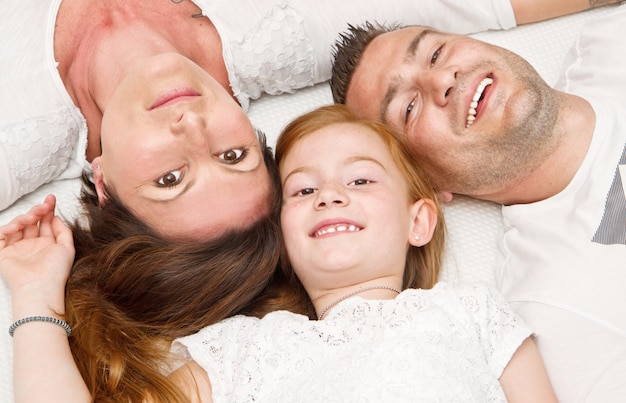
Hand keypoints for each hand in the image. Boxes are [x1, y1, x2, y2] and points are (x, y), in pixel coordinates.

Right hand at [0, 195, 74, 316]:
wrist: (40, 287)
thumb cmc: (55, 271)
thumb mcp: (67, 248)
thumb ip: (64, 231)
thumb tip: (57, 217)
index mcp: (47, 245)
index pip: (45, 223)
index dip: (48, 210)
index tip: (52, 199)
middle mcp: (32, 246)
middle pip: (32, 222)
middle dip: (38, 210)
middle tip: (44, 205)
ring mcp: (17, 249)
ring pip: (17, 226)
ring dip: (25, 217)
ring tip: (34, 216)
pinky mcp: (4, 253)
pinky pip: (1, 236)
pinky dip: (8, 228)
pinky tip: (18, 225)